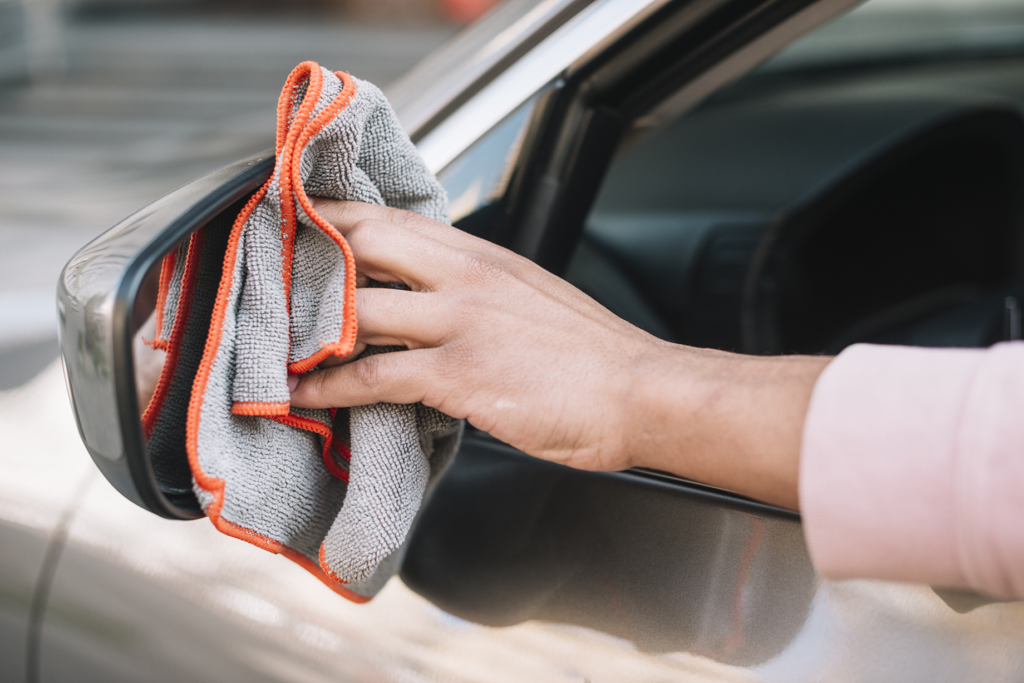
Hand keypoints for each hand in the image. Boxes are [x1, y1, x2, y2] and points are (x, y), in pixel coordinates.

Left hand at [289, 200, 673, 472]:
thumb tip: (431, 301)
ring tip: (270, 344)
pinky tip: (304, 396)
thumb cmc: (591, 354)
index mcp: (481, 255)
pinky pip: (373, 375)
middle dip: (306, 256)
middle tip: (265, 276)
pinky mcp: (459, 373)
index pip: (390, 218)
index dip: (334, 216)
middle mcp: (464, 276)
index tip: (296, 224)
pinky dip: (329, 387)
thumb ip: (478, 291)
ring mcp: (459, 321)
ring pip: (355, 308)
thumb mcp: (530, 298)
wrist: (639, 391)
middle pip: (362, 243)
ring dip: (304, 328)